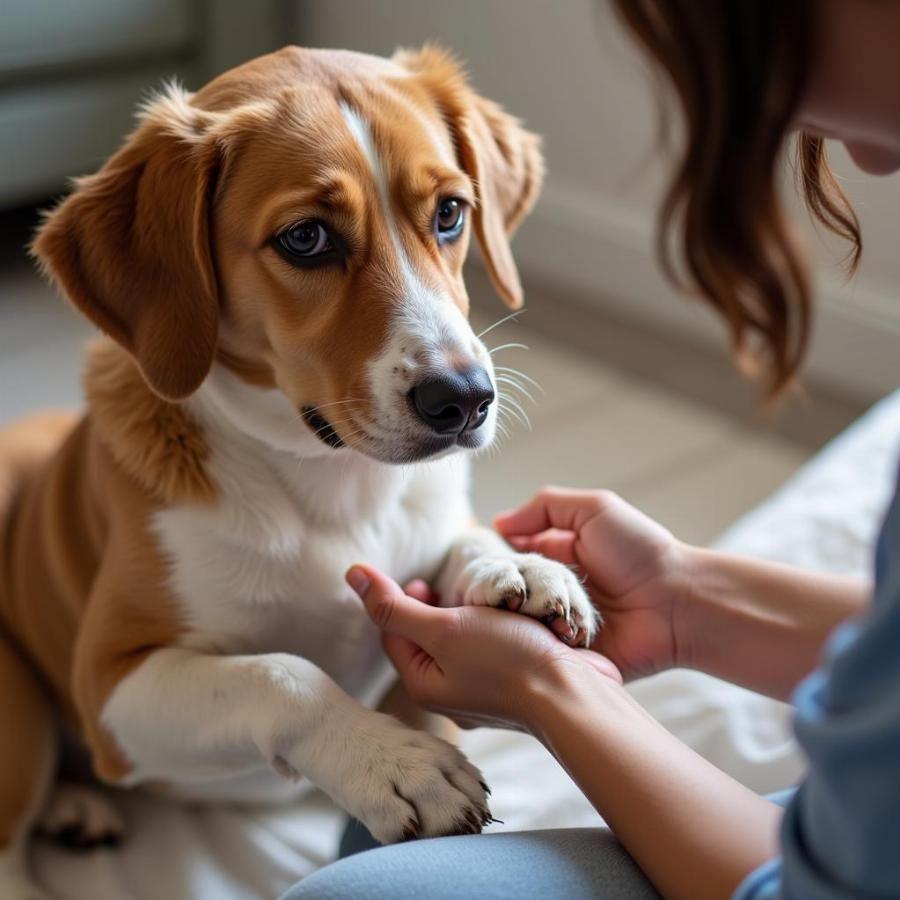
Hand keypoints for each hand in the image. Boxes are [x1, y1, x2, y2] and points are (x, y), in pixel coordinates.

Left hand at [346, 565, 620, 731]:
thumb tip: (351, 574)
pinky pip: (488, 651)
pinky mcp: (510, 685)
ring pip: (460, 643)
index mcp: (423, 684)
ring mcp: (480, 692)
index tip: (425, 581)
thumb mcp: (443, 627)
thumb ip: (396, 605)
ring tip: (485, 601)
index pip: (391, 634)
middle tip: (453, 588)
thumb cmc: (506, 660)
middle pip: (425, 639)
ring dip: (467, 616)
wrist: (573, 695)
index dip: (399, 600)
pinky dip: (493, 629)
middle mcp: (448, 693)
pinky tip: (511, 618)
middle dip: (434, 607)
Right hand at [494, 487, 695, 679]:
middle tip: (501, 589)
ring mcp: (561, 625)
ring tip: (517, 610)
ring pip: (519, 621)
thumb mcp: (594, 509)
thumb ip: (546, 507)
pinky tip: (525, 635)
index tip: (481, 559)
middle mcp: (556, 591)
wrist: (678, 604)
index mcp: (560, 556)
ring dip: (516, 615)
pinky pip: (538, 652)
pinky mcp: (570, 656)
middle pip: (511, 591)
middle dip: (503, 588)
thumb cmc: (641, 551)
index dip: (494, 558)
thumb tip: (498, 522)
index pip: (512, 557)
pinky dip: (531, 643)